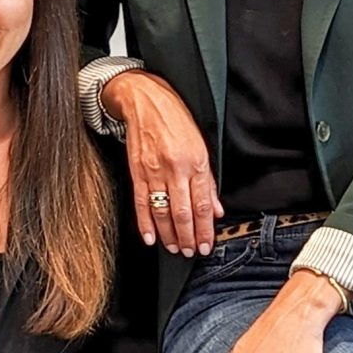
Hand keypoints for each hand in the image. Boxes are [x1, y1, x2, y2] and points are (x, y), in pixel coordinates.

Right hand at [102, 69, 223, 254]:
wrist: (144, 99)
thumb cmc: (175, 119)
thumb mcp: (201, 145)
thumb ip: (208, 181)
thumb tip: (216, 209)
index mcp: (196, 162)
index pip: (203, 204)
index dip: (205, 229)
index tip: (206, 245)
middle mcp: (176, 168)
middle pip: (184, 213)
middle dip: (188, 237)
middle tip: (190, 252)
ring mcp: (154, 171)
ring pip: (163, 211)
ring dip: (169, 235)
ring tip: (174, 248)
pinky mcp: (137, 171)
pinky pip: (141, 202)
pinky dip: (145, 223)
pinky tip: (150, 238)